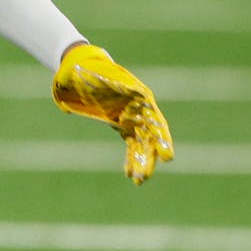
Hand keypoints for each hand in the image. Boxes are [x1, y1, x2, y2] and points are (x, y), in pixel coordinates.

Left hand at [52, 43, 173, 183]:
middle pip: (151, 136)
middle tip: (148, 175)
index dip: (161, 139)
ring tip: (140, 181)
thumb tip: (108, 91)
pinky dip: (132, 159)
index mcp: (139, 97)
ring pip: (142, 144)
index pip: (154, 121)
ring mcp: (133, 119)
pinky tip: (130, 174)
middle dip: (151, 155)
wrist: (84, 69)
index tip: (166, 156)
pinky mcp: (124, 126)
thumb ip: (102, 82)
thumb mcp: (96, 74)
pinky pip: (132, 146)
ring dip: (142, 162)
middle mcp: (140, 110)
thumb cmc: (91, 70)